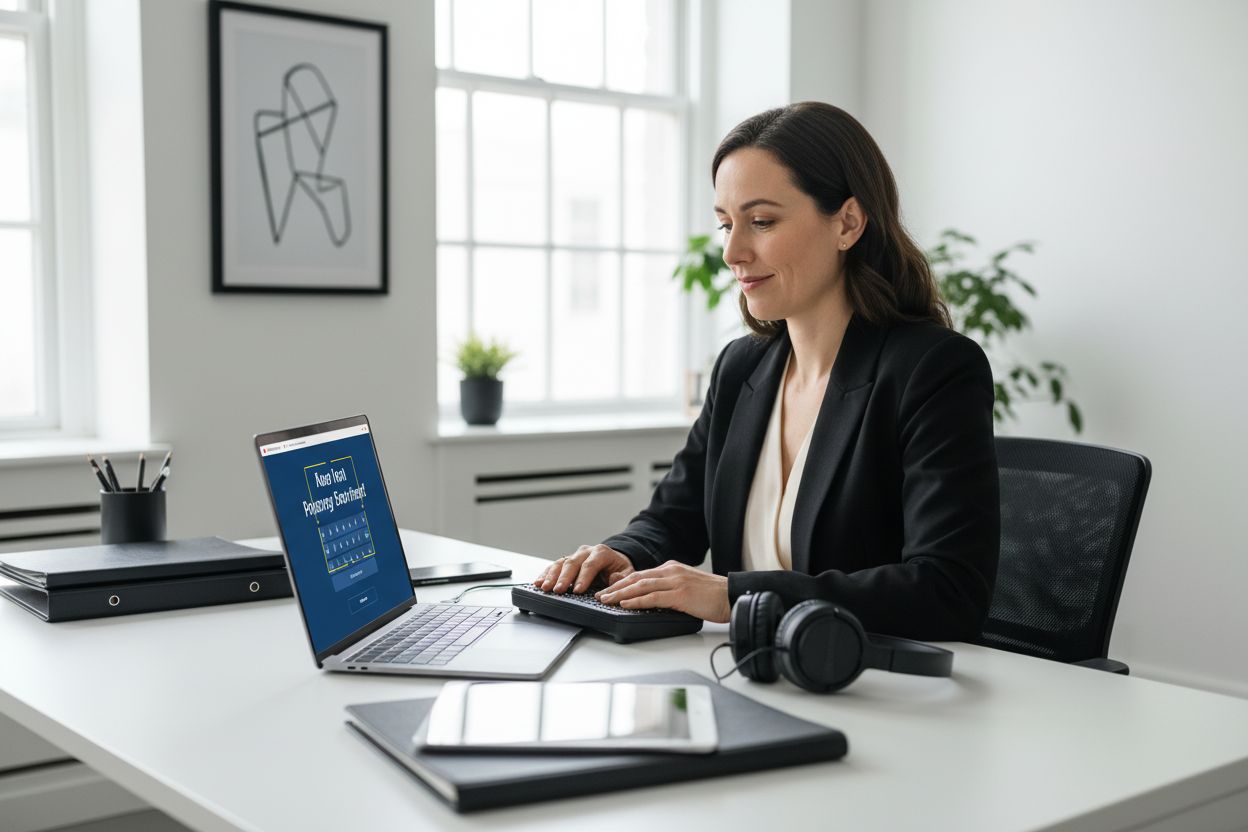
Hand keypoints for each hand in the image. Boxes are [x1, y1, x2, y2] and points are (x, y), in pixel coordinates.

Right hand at [535, 544, 635, 594]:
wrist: (615, 561)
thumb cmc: (620, 569)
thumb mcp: (628, 573)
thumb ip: (623, 577)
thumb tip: (614, 579)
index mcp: (601, 553)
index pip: (590, 564)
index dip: (583, 577)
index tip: (578, 590)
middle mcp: (586, 551)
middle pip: (573, 563)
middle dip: (564, 577)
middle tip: (559, 590)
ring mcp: (575, 555)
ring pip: (561, 563)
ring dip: (551, 576)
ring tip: (544, 587)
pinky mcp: (567, 561)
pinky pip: (554, 566)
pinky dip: (546, 574)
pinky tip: (538, 582)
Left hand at [594, 560, 729, 622]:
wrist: (732, 595)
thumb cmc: (713, 596)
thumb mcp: (688, 586)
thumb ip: (671, 588)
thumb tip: (654, 598)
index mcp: (672, 569)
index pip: (641, 574)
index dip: (623, 582)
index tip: (609, 589)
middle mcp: (671, 571)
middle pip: (636, 578)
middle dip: (616, 587)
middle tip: (600, 595)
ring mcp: (675, 582)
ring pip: (641, 586)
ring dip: (620, 594)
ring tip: (606, 600)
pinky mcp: (680, 594)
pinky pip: (653, 597)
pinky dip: (636, 601)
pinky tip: (625, 604)